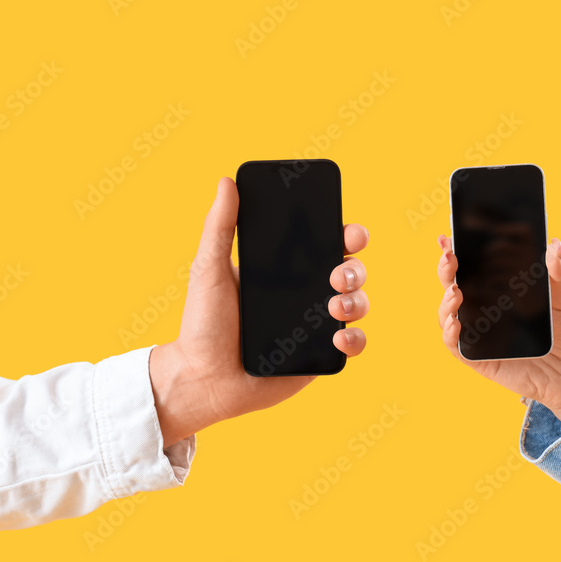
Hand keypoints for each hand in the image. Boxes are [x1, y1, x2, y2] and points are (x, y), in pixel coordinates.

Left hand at [149, 177, 369, 445]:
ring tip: (334, 307)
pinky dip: (355, 339)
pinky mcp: (319, 356)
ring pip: (357, 304)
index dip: (346, 234)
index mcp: (286, 271)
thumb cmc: (203, 324)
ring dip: (357, 300)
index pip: (325, 244)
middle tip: (335, 275)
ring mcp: (316, 325)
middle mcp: (306, 294)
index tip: (348, 233)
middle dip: (354, 268)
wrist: (203, 379)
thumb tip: (226, 182)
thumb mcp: (209, 269)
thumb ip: (219, 227)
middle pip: (350, 271)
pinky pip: (352, 344)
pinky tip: (339, 337)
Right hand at [436, 235, 560, 427]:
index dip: (454, 253)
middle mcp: (482, 310)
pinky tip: (456, 322)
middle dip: (445, 271)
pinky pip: (455, 346)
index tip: (449, 238)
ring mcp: (477, 334)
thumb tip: (554, 244)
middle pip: (452, 286)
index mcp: (497, 291)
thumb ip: (559, 274)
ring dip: (445, 302)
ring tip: (456, 292)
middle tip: (450, 258)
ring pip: (447, 315)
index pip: (470, 268)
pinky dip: (450, 334)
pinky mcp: (478, 359)